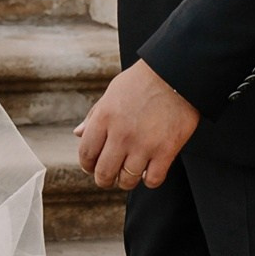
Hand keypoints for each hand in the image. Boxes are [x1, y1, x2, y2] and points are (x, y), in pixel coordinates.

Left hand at [77, 61, 198, 190]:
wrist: (176, 74)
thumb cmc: (143, 81)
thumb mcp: (112, 93)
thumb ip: (94, 116)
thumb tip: (78, 133)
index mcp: (104, 118)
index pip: (86, 154)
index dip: (87, 165)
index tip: (91, 167)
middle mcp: (121, 134)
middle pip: (104, 173)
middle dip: (104, 179)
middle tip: (109, 177)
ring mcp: (144, 144)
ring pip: (127, 181)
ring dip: (126, 181)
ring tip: (130, 173)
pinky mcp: (166, 151)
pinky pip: (152, 180)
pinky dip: (149, 180)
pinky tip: (149, 170)